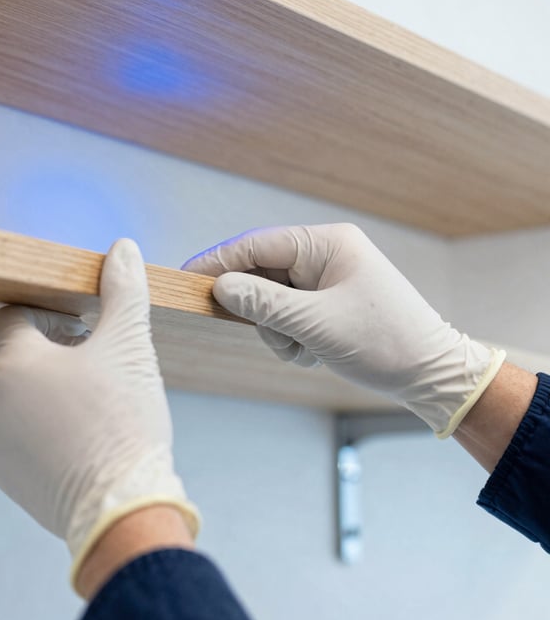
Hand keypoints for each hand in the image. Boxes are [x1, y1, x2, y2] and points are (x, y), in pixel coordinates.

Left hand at [0, 238, 199, 591]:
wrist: (122, 510)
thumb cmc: (123, 422)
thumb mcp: (128, 345)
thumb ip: (122, 291)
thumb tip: (122, 249)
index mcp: (10, 363)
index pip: (12, 316)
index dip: (49, 316)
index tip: (84, 332)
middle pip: (14, 356)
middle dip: (53, 353)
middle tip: (97, 367)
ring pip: (16, 396)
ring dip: (47, 390)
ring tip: (93, 405)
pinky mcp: (5, 476)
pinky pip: (18, 434)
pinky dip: (42, 428)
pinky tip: (82, 438)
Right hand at [183, 224, 504, 437]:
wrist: (433, 376)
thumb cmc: (384, 343)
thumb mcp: (316, 324)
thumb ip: (263, 302)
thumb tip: (219, 286)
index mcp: (327, 244)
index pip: (257, 244)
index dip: (219, 261)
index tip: (186, 278)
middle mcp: (325, 254)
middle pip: (262, 272)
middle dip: (260, 309)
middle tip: (274, 335)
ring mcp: (327, 278)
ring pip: (272, 298)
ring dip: (277, 329)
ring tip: (304, 350)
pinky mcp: (328, 302)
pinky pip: (289, 314)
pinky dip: (291, 337)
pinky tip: (313, 353)